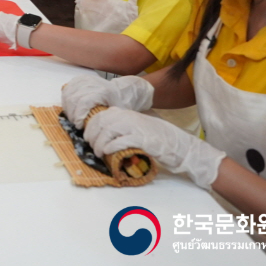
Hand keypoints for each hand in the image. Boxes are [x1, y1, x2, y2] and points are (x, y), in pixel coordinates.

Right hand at [61, 74, 154, 128]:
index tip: (79, 126)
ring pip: (68, 95)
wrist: (119, 90)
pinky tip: (70, 109)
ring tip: (73, 117)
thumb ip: (106, 120)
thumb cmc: (118, 103)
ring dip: (68, 108)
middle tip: (75, 123)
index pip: (84, 102)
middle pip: (73, 99)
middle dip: (72, 114)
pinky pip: (66, 90)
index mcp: (103, 91)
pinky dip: (66, 101)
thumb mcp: (116, 113)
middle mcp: (92, 82)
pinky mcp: (78, 79)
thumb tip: (93, 131)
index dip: (78, 115)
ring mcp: (83, 79)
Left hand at [84, 108, 225, 188]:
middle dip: (92, 137)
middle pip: (100, 124)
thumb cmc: (155, 137)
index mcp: (125, 113)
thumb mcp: (135, 125)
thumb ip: (119, 125)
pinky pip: (120, 141)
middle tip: (92, 148)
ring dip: (99, 143)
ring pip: (107, 132)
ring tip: (99, 153)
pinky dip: (111, 147)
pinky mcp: (141, 139)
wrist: (178, 144)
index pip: (99, 116)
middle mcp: (128, 117)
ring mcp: (134, 127)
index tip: (87, 138)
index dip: (90, 128)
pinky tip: (108, 152)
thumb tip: (100, 133)